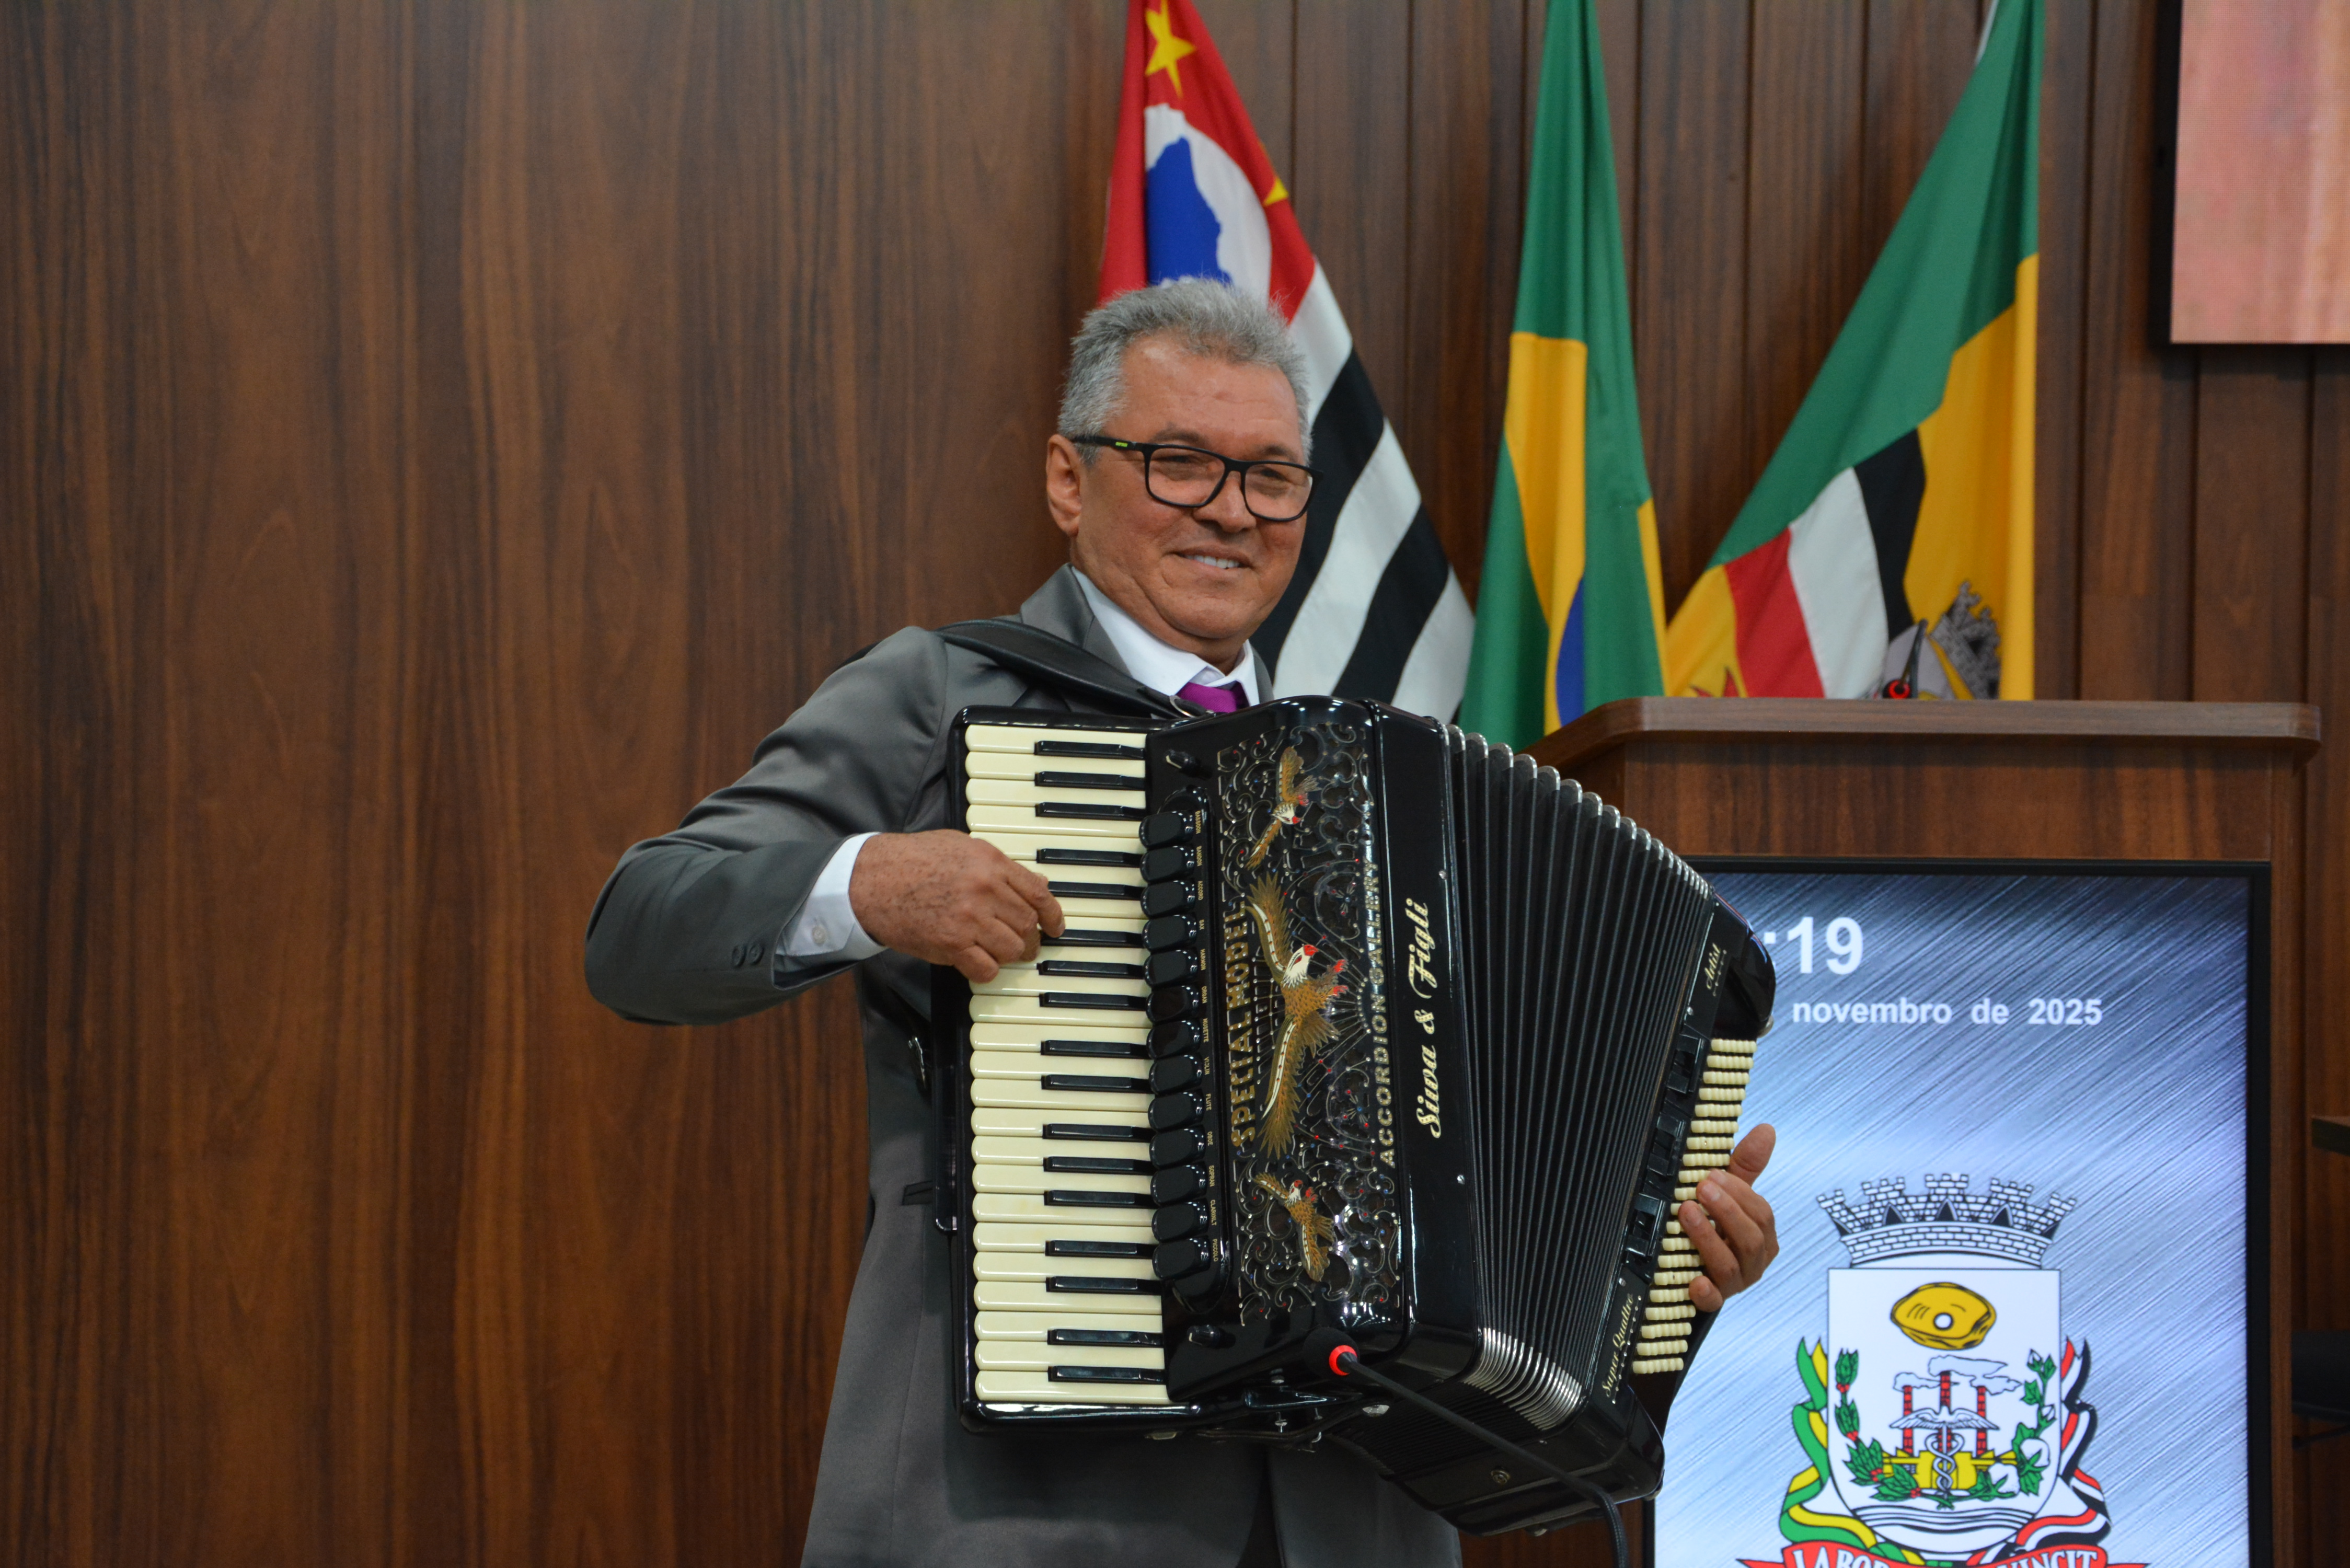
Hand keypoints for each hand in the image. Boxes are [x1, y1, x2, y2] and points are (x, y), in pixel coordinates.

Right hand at [848, 830, 1063, 983]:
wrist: (874, 880)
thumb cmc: (914, 860)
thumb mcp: (963, 847)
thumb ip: (1000, 866)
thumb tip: (1036, 882)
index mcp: (991, 863)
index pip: (1038, 895)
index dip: (1053, 916)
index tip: (1056, 927)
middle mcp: (985, 890)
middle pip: (1027, 925)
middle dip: (1031, 939)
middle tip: (1026, 944)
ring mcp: (969, 919)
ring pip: (1011, 949)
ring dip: (1011, 955)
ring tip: (1002, 953)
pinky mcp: (951, 945)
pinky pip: (986, 969)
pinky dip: (988, 970)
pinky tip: (980, 963)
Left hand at [1680, 1123, 1778, 1312]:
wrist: (1694, 1271)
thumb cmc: (1718, 1228)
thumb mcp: (1730, 1195)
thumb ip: (1746, 1166)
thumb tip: (1767, 1130)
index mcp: (1762, 1237)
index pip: (1761, 1215)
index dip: (1739, 1194)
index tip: (1713, 1174)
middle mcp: (1753, 1263)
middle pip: (1751, 1241)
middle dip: (1726, 1211)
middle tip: (1701, 1187)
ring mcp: (1734, 1284)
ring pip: (1731, 1266)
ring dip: (1708, 1237)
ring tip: (1686, 1213)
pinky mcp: (1711, 1300)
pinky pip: (1713, 1302)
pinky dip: (1706, 1292)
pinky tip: (1694, 1279)